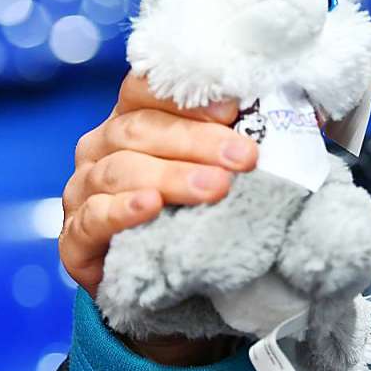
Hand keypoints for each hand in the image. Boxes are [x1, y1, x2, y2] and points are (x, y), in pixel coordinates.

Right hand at [59, 71, 256, 298]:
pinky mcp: (74, 237)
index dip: (187, 96)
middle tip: (243, 156)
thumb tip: (296, 116)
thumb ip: (240, 136)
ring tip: (216, 188)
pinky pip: (93, 218)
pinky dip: (122, 211)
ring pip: (121, 170)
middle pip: (141, 129)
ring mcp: (83, 189)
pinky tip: (150, 207)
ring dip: (173, 176)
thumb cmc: (195, 207)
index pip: (146, 87)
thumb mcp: (218, 166)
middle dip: (198, 142)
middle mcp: (101, 146)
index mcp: (134, 117)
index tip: (233, 107)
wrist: (171, 283)